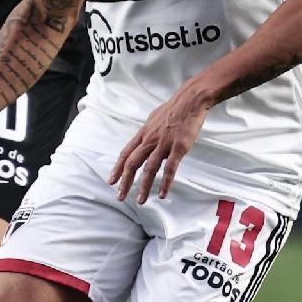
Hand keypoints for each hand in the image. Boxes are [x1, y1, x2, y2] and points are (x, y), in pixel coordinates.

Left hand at [109, 88, 209, 202]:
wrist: (189, 101)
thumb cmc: (173, 109)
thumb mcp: (153, 119)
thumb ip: (147, 133)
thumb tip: (142, 141)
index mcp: (143, 134)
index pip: (125, 153)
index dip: (117, 168)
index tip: (111, 181)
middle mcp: (150, 140)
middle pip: (132, 163)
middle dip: (125, 181)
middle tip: (120, 196)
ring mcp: (163, 144)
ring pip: (149, 168)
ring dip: (144, 186)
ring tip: (140, 200)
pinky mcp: (178, 148)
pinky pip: (170, 168)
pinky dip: (165, 182)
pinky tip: (162, 193)